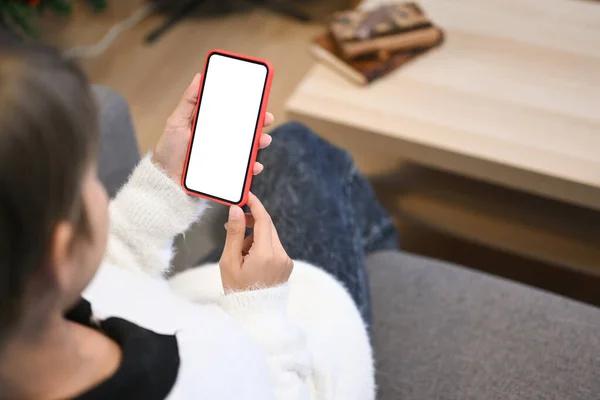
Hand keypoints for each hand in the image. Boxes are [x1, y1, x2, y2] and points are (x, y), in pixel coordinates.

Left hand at [153, 73, 274, 181]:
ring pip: (248, 148)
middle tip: (267, 118)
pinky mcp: (226, 172)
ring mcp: (225, 156)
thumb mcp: (176, 122)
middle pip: (245, 129)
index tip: (258, 99)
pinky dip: (252, 167)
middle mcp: (220, 139)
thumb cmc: (169, 150)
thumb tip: (199, 77)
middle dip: (260, 123)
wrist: (165, 180)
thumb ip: (188, 101)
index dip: (247, 106)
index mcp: (211, 125)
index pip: (232, 113)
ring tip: (263, 140)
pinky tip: (254, 165)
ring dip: (260, 143)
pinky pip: (243, 170)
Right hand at [219, 193, 292, 291]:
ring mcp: (286, 261)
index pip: (264, 219)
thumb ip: (235, 233)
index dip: (255, 204)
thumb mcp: (230, 261)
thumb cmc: (237, 289)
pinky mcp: (287, 266)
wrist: (253, 313)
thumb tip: (236, 210)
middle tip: (234, 223)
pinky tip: (251, 259)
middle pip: (268, 227)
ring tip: (240, 253)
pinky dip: (262, 247)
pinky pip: (275, 248)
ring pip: (271, 237)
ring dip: (256, 237)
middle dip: (252, 222)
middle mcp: (281, 255)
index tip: (247, 196)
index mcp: (266, 254)